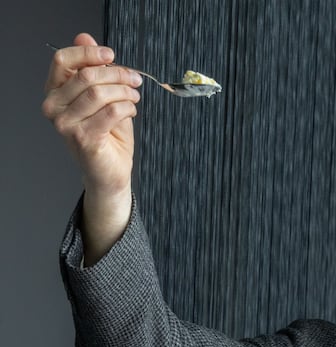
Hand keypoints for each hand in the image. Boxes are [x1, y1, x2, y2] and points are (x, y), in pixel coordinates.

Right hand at [42, 33, 141, 259]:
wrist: (110, 174)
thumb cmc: (106, 137)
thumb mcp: (101, 97)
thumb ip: (92, 69)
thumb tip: (85, 36)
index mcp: (54, 93)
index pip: (63, 61)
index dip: (88, 53)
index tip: (111, 55)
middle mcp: (54, 108)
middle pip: (86, 76)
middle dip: (116, 74)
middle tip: (134, 79)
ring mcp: (66, 125)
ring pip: (100, 93)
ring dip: (124, 91)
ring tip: (135, 96)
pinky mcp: (84, 139)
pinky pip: (111, 112)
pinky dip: (127, 107)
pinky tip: (132, 110)